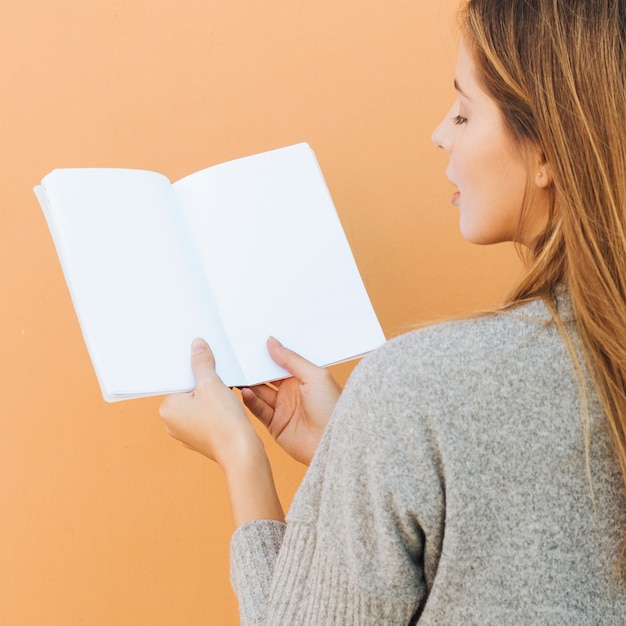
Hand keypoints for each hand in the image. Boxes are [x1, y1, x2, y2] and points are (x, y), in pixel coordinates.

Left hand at [160, 338, 283, 525]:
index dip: (193, 368)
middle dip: (203, 381)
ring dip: (212, 394)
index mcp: (167, 409)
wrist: (241, 452)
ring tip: (225, 390)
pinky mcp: (202, 438)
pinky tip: (228, 405)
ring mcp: (187, 433)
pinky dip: (216, 408)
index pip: (178, 380)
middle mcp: (172, 423)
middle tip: (218, 373)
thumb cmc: (223, 421)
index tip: (204, 359)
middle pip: (188, 391)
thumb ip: (202, 363)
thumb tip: (197, 345)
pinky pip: (207, 415)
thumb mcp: (211, 384)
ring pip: (199, 403)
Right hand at [241, 337, 341, 464]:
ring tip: (236, 374)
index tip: (251, 345)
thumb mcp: (314, 375)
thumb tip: (272, 342)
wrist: (333, 441)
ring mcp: (283, 409)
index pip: (280, 363)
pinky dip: (250, 401)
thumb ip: (291, 359)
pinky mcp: (275, 425)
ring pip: (259, 393)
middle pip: (267, 377)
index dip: (267, 355)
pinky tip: (245, 392)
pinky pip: (259, 410)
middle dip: (253, 368)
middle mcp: (291, 392)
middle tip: (238, 358)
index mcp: (302, 378)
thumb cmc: (332, 407)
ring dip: (248, 384)